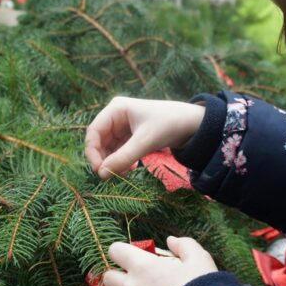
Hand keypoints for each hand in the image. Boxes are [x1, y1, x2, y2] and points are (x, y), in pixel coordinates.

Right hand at [85, 96, 204, 178]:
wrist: (193, 124)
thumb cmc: (169, 125)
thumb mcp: (145, 142)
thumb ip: (123, 158)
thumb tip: (102, 174)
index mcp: (116, 109)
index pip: (94, 131)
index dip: (92, 151)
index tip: (99, 170)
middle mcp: (116, 116)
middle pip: (100, 140)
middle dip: (103, 159)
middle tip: (109, 176)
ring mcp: (123, 126)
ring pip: (109, 147)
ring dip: (113, 162)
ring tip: (123, 174)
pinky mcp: (131, 136)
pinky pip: (119, 150)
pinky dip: (121, 161)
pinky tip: (130, 170)